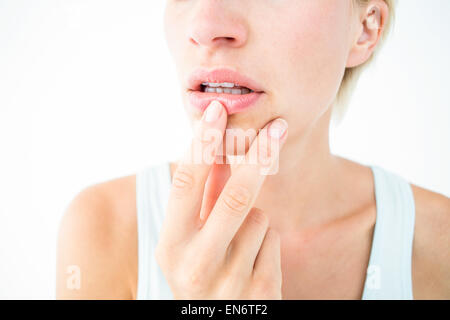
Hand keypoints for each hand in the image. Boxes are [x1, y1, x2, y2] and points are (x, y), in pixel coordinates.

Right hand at [155, 100, 287, 298]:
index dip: (202, 143)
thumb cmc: (201, 270)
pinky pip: (273, 239)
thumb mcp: (190, 238)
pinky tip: (250, 264)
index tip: (217, 109)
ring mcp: (231, 283)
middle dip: (258, 156)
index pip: (186, 184)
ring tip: (237, 246)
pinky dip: (265, 242)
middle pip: (234, 196)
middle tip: (278, 126)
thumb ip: (201, 195)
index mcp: (170, 248)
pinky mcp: (262, 293)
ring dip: (253, 220)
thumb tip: (214, 143)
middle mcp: (196, 266)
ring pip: (259, 217)